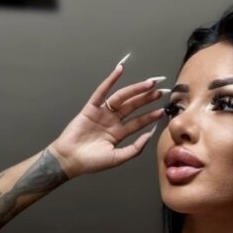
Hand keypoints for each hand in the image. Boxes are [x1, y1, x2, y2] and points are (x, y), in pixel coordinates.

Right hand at [48, 58, 166, 178]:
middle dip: (146, 98)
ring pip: (121, 98)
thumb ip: (135, 148)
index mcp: (118, 134)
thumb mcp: (118, 158)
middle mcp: (111, 121)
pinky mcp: (90, 108)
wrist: (70, 160)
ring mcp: (102, 113)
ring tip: (149, 83)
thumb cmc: (91, 162)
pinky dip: (110, 80)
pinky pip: (102, 92)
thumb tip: (150, 135)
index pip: (138, 122)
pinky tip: (120, 70)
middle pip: (132, 106)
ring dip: (135, 89)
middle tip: (160, 91)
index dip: (150, 116)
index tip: (162, 109)